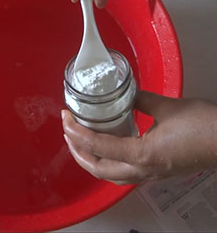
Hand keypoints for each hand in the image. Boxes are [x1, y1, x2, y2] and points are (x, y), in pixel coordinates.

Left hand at [61, 91, 216, 184]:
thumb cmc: (207, 129)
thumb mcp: (168, 107)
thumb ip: (141, 99)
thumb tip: (126, 94)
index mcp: (142, 154)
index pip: (99, 146)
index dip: (78, 133)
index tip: (67, 121)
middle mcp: (143, 169)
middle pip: (98, 169)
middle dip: (78, 152)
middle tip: (69, 133)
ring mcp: (150, 173)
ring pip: (110, 175)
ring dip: (91, 160)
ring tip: (82, 142)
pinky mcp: (157, 171)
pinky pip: (124, 172)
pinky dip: (108, 162)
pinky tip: (107, 148)